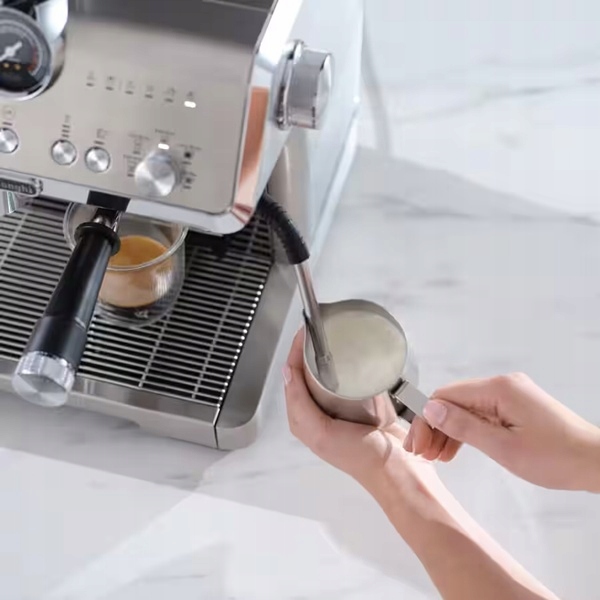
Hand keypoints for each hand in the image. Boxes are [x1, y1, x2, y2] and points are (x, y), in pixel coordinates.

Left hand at [284, 329, 437, 491]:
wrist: (398, 471)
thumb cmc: (362, 458)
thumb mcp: (322, 432)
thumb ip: (301, 405)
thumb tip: (287, 373)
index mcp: (303, 421)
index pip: (292, 377)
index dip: (295, 352)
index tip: (304, 332)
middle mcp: (318, 415)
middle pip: (306, 373)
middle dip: (308, 350)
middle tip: (318, 331)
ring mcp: (339, 411)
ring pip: (326, 375)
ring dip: (327, 356)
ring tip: (332, 338)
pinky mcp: (359, 407)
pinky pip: (348, 381)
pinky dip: (347, 366)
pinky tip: (353, 357)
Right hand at [406, 373, 599, 491]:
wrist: (595, 462)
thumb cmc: (557, 457)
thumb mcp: (502, 447)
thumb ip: (463, 426)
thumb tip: (430, 409)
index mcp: (498, 389)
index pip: (445, 396)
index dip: (426, 420)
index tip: (416, 445)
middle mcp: (502, 385)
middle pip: (453, 401)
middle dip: (434, 427)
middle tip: (422, 454)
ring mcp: (509, 394)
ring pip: (465, 409)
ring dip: (448, 431)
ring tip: (436, 457)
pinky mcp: (514, 406)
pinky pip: (481, 414)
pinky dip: (466, 431)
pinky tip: (454, 449)